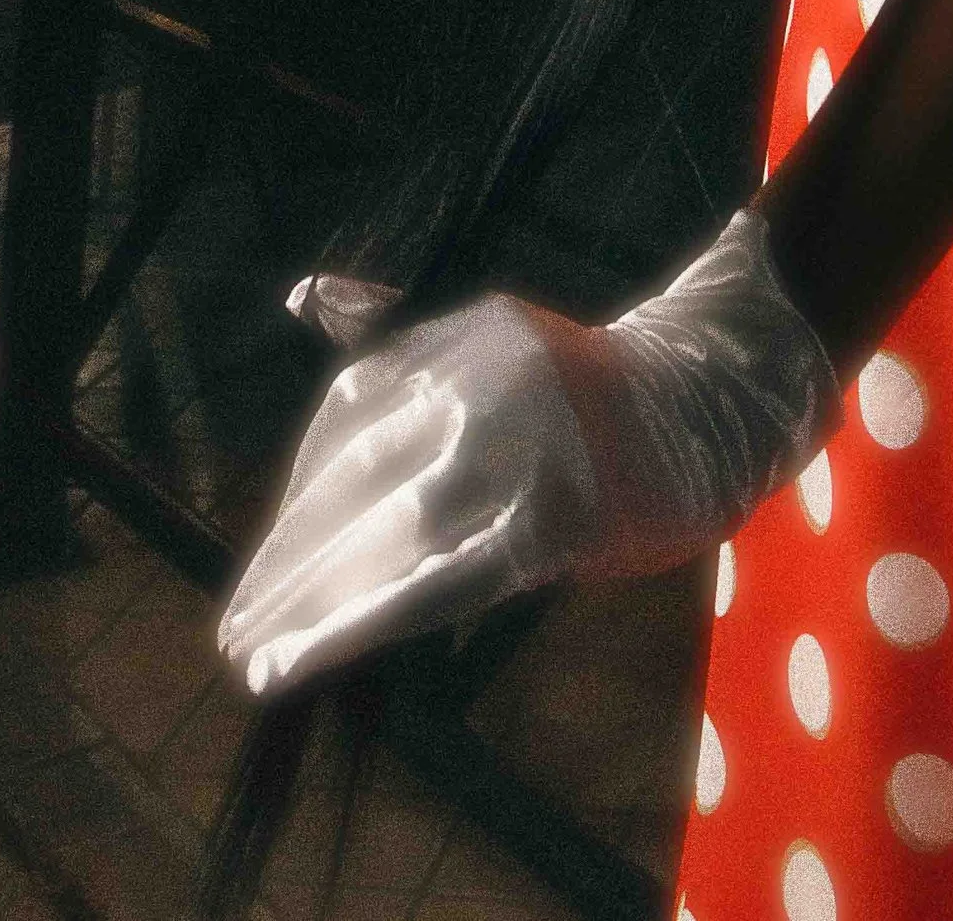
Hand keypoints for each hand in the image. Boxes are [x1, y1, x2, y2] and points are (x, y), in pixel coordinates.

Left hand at [218, 210, 840, 699]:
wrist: (716, 400)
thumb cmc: (594, 389)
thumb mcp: (494, 342)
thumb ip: (401, 346)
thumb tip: (305, 297)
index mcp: (462, 340)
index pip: (351, 415)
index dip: (301, 491)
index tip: (263, 560)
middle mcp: (479, 382)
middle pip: (358, 477)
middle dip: (290, 556)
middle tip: (235, 627)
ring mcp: (517, 448)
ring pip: (388, 531)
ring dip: (312, 598)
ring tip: (260, 650)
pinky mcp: (550, 515)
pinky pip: (440, 577)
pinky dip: (364, 620)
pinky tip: (311, 655)